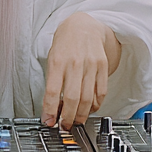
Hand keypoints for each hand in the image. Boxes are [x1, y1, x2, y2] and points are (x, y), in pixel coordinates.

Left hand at [41, 12, 120, 128]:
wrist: (83, 25)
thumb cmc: (64, 43)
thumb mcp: (52, 58)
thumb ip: (52, 81)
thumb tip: (52, 108)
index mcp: (57, 61)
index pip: (52, 91)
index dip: (50, 110)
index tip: (48, 122)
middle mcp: (75, 63)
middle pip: (72, 98)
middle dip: (67, 118)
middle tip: (63, 126)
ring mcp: (91, 65)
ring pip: (87, 99)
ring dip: (81, 115)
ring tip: (75, 121)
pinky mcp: (103, 67)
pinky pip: (101, 92)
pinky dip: (95, 105)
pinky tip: (89, 109)